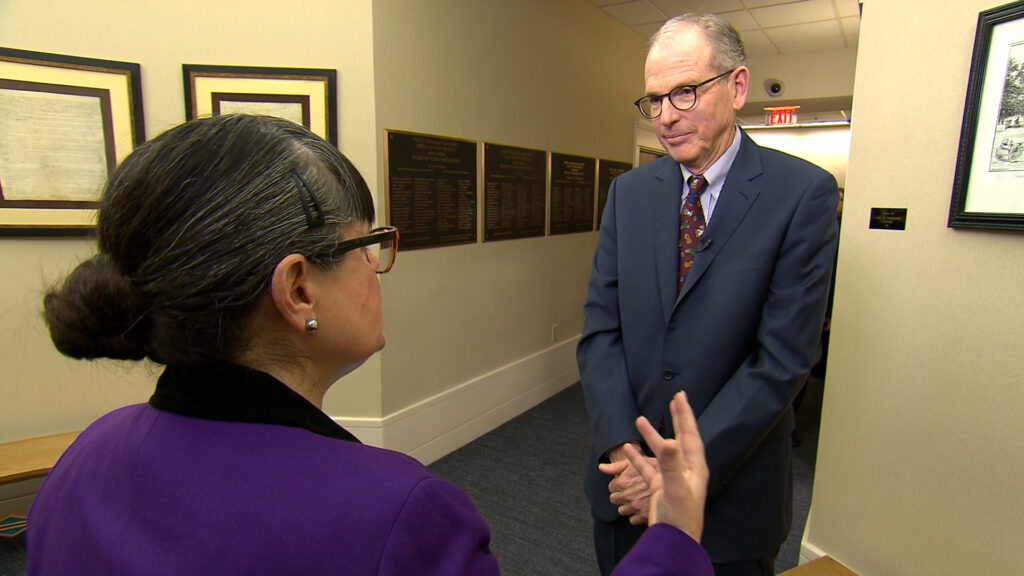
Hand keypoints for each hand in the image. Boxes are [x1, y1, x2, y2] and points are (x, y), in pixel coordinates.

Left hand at [599, 445, 657, 524]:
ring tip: (637, 500)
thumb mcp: (635, 463)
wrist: (675, 478)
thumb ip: (615, 466)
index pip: (612, 488)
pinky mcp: (643, 516)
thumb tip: (601, 467)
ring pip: (622, 511)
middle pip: (614, 500)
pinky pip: (632, 520)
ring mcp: (635, 507)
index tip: (628, 483)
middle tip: (632, 492)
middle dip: (621, 496)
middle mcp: (627, 495)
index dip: (620, 485)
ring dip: (628, 506)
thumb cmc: (655, 468)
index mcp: (623, 482)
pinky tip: (642, 508)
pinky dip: (636, 516)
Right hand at [623, 392, 707, 541]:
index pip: (690, 435)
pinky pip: (647, 468)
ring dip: (651, 436)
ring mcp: (672, 479)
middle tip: (673, 400)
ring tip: (639, 420)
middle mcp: (685, 470)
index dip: (685, 415)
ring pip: (661, 452)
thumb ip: (671, 464)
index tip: (680, 397)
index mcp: (694, 467)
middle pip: (680, 438)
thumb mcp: (676, 488)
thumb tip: (669, 441)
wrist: (674, 542)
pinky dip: (638, 458)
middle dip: (676, 419)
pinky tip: (629, 449)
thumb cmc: (681, 518)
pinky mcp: (660, 488)